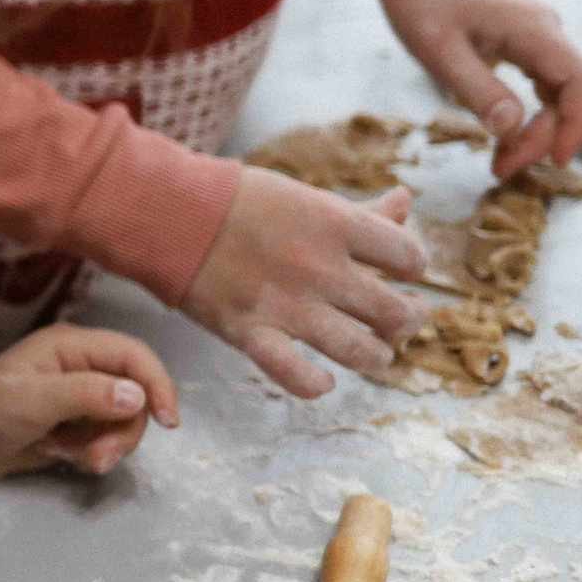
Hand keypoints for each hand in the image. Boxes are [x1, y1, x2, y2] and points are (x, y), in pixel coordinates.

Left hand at [0, 324, 178, 478]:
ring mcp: (78, 398)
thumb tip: (137, 396)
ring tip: (71, 458)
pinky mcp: (72, 425)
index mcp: (72, 347)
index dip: (157, 384)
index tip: (168, 422)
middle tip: (97, 457)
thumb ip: (86, 395)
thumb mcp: (34, 401)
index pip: (134, 355)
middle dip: (122, 431)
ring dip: (105, 446)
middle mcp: (81, 368)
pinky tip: (61, 456)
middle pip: (135, 397)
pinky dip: (91, 453)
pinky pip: (104, 440)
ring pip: (123, 423)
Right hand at [180, 173, 424, 397]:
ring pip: (363, 353)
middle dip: (408, 319)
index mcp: (336, 225)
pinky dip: (316, 384)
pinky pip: (297, 377)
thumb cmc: (239, 202)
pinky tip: (320, 376)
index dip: (413, 267)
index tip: (400, 271)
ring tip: (371, 350)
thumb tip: (403, 200)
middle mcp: (321, 268)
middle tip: (397, 317)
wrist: (169, 213)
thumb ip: (360, 210)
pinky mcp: (251, 333)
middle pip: (397, 313)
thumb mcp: (307, 197)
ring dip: (376, 357)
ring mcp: (287, 305)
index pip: (410, 257)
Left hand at [374, 0, 581, 178]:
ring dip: (538, 127)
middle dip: (546, 135)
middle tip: (505, 168)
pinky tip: (505, 132)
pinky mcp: (521, 37)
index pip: (579, 82)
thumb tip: (512, 128)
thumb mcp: (438, 51)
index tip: (553, 161)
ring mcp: (536, 32)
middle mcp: (545, 28)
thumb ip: (477, 90)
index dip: (576, 125)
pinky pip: (539, 80)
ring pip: (556, 89)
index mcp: (533, 28)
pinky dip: (528, 110)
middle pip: (570, 92)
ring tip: (503, 160)